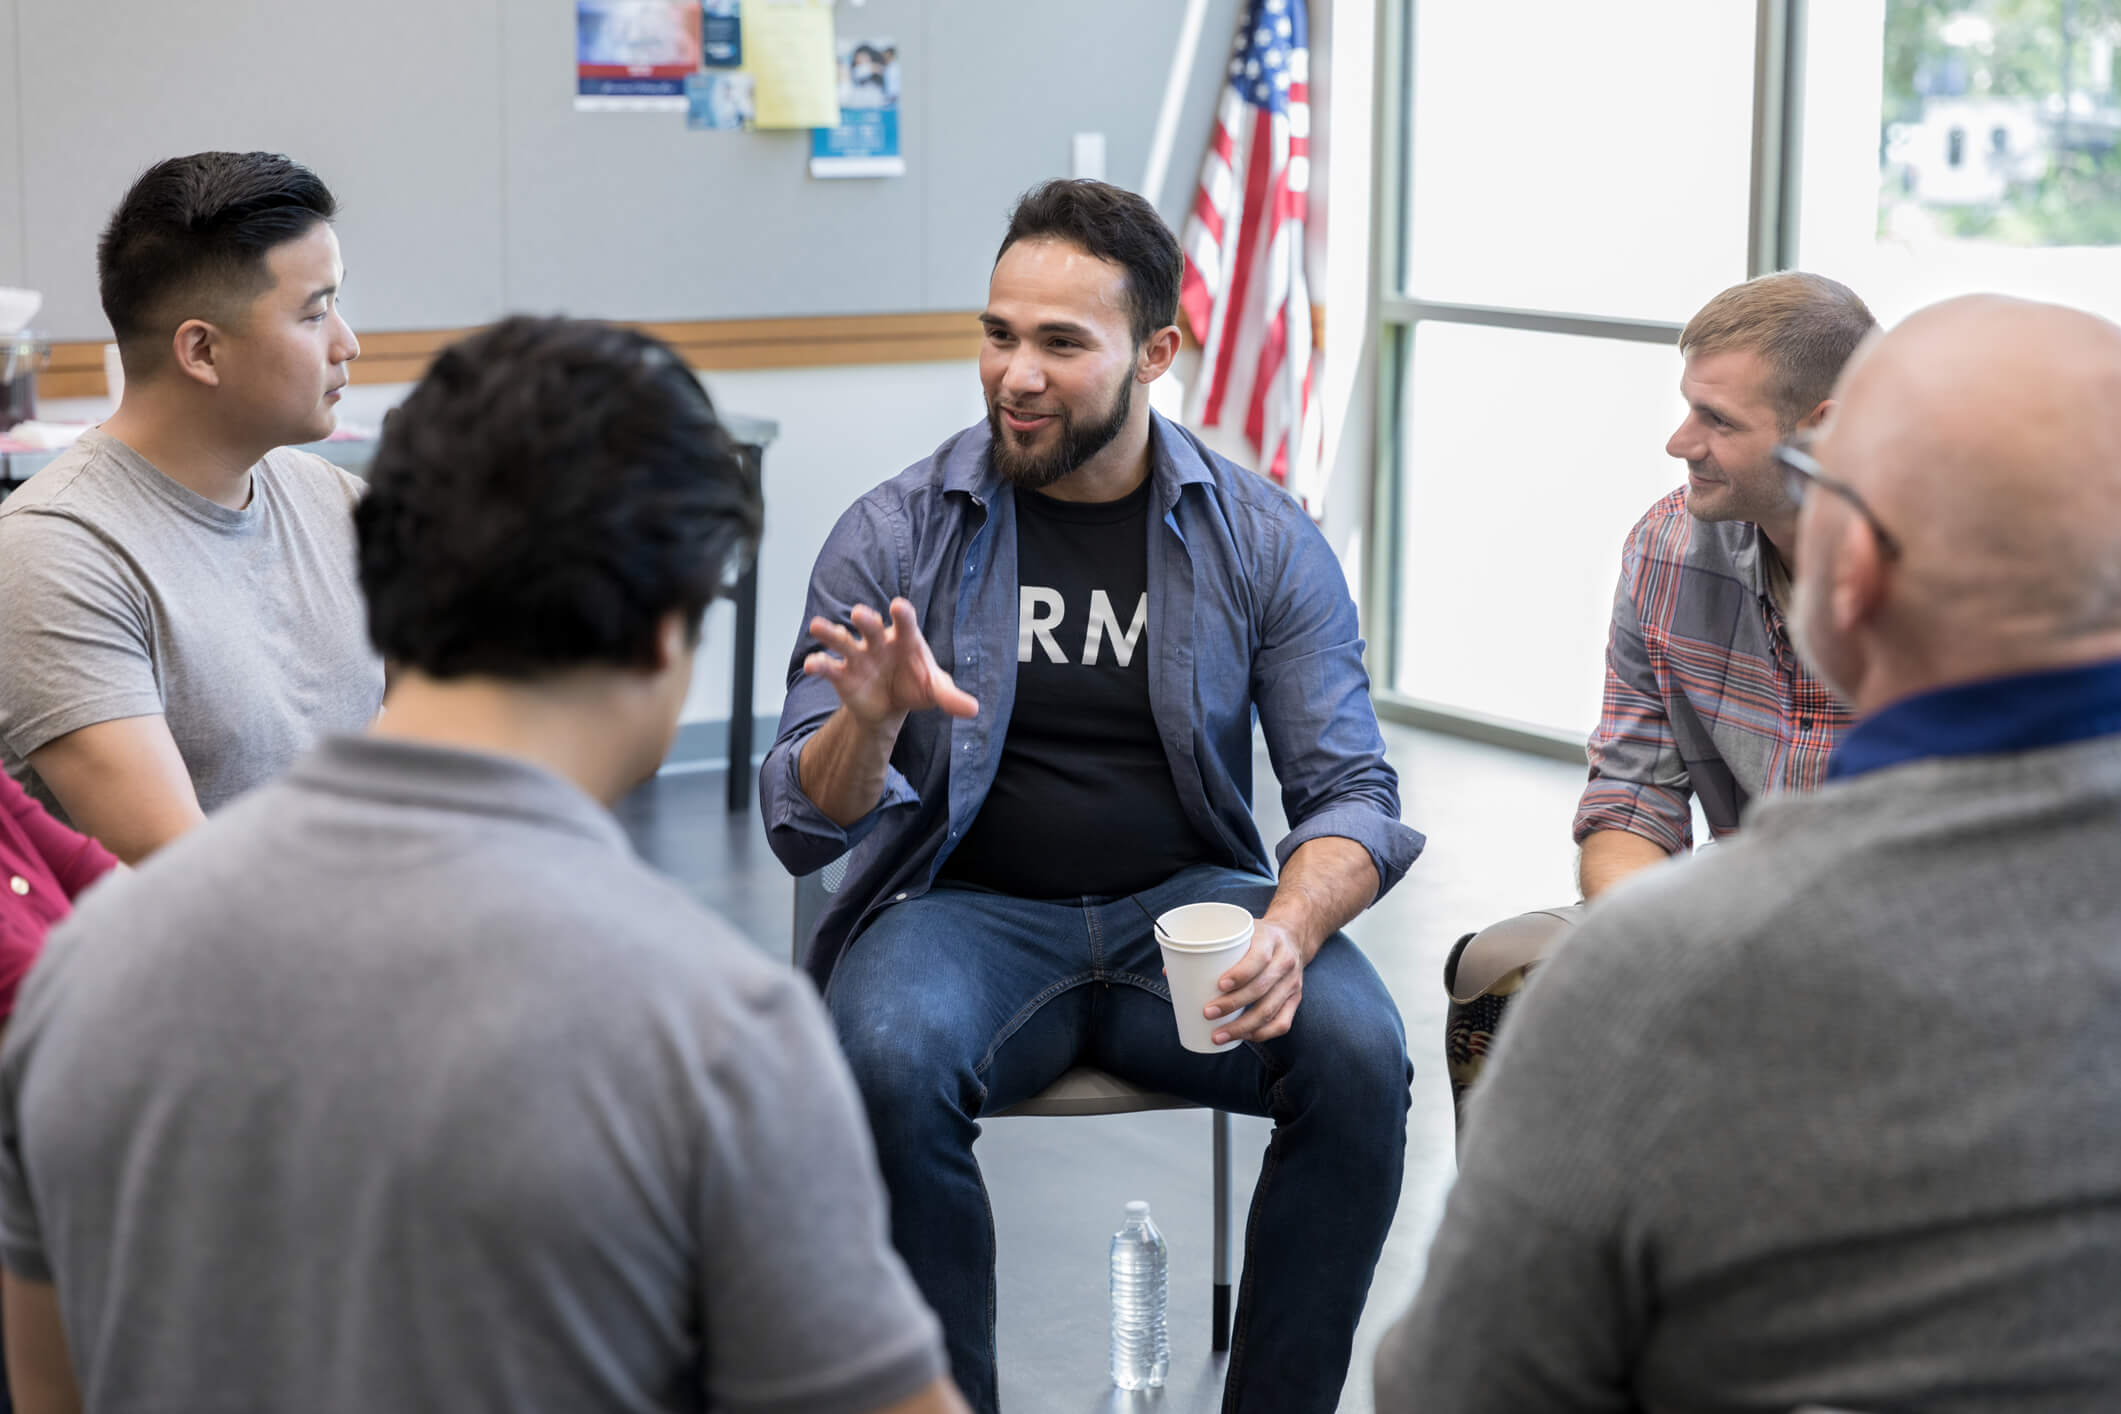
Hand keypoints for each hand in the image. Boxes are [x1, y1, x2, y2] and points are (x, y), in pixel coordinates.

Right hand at [804, 598, 977, 728]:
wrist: (891, 706)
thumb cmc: (915, 685)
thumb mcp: (935, 690)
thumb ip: (950, 697)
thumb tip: (973, 710)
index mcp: (905, 639)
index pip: (905, 623)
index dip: (902, 614)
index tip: (898, 606)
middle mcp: (879, 642)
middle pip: (870, 626)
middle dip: (865, 620)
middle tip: (859, 614)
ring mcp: (858, 656)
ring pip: (842, 640)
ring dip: (830, 633)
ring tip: (818, 627)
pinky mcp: (842, 674)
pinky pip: (828, 667)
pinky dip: (818, 664)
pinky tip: (811, 665)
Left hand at [1204, 918, 1309, 1044]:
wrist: (1294, 937)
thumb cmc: (1258, 937)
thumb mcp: (1241, 932)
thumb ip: (1210, 949)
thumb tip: (1170, 972)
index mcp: (1270, 940)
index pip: (1259, 958)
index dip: (1240, 974)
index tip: (1218, 985)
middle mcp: (1285, 962)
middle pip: (1261, 988)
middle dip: (1232, 1004)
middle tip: (1207, 1013)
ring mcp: (1292, 983)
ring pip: (1270, 1010)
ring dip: (1243, 1027)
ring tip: (1219, 1035)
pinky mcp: (1295, 999)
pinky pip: (1282, 1023)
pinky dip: (1262, 1034)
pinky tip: (1244, 1037)